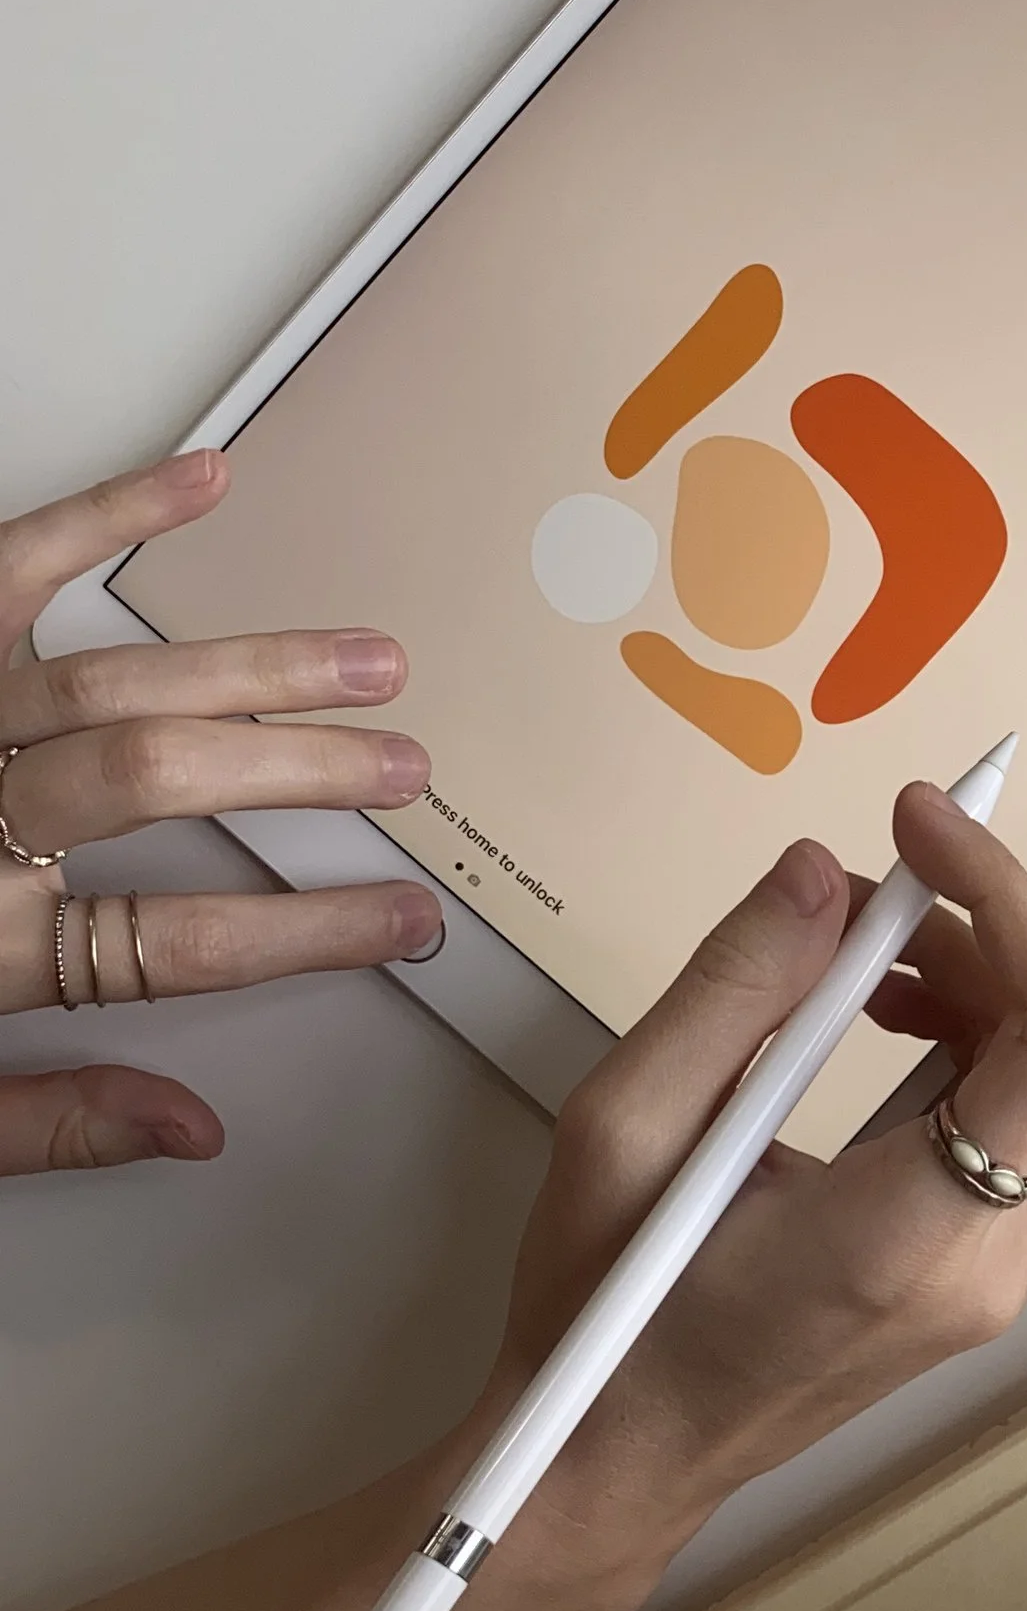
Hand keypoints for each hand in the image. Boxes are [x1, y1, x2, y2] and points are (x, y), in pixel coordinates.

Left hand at [0, 446, 443, 1173]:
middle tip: (403, 768)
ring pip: (112, 678)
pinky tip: (197, 485)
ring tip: (364, 655)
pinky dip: (106, 515)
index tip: (402, 919)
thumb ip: (46, 1122)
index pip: (178, 943)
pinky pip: (9, 565)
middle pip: (160, 783)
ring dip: (254, 661)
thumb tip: (190, 1124)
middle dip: (304, 772)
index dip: (308, 931)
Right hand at [474, 778, 1026, 1610]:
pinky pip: (1006, 1119)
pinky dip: (962, 1036)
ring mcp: (991, 1275)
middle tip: (898, 837)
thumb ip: (731, 990)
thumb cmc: (605, 1316)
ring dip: (974, 973)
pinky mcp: (973, 1268)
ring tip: (851, 941)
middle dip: (994, 917)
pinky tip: (871, 1007)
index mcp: (904, 1238)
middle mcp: (981, 1263)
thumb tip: (820, 872)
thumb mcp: (624, 1130)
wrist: (617, 1464)